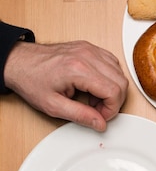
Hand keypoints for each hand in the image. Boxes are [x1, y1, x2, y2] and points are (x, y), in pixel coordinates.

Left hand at [3, 40, 127, 131]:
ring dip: (113, 89)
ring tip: (94, 97)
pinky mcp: (89, 48)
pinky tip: (96, 85)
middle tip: (98, 109)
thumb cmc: (31, 80)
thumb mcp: (53, 105)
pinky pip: (112, 63)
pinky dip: (110, 77)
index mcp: (78, 69)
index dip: (112, 109)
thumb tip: (100, 123)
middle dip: (115, 100)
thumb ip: (80, 116)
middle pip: (121, 81)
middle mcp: (87, 56)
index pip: (114, 91)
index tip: (101, 115)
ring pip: (120, 72)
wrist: (18, 62)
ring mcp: (89, 49)